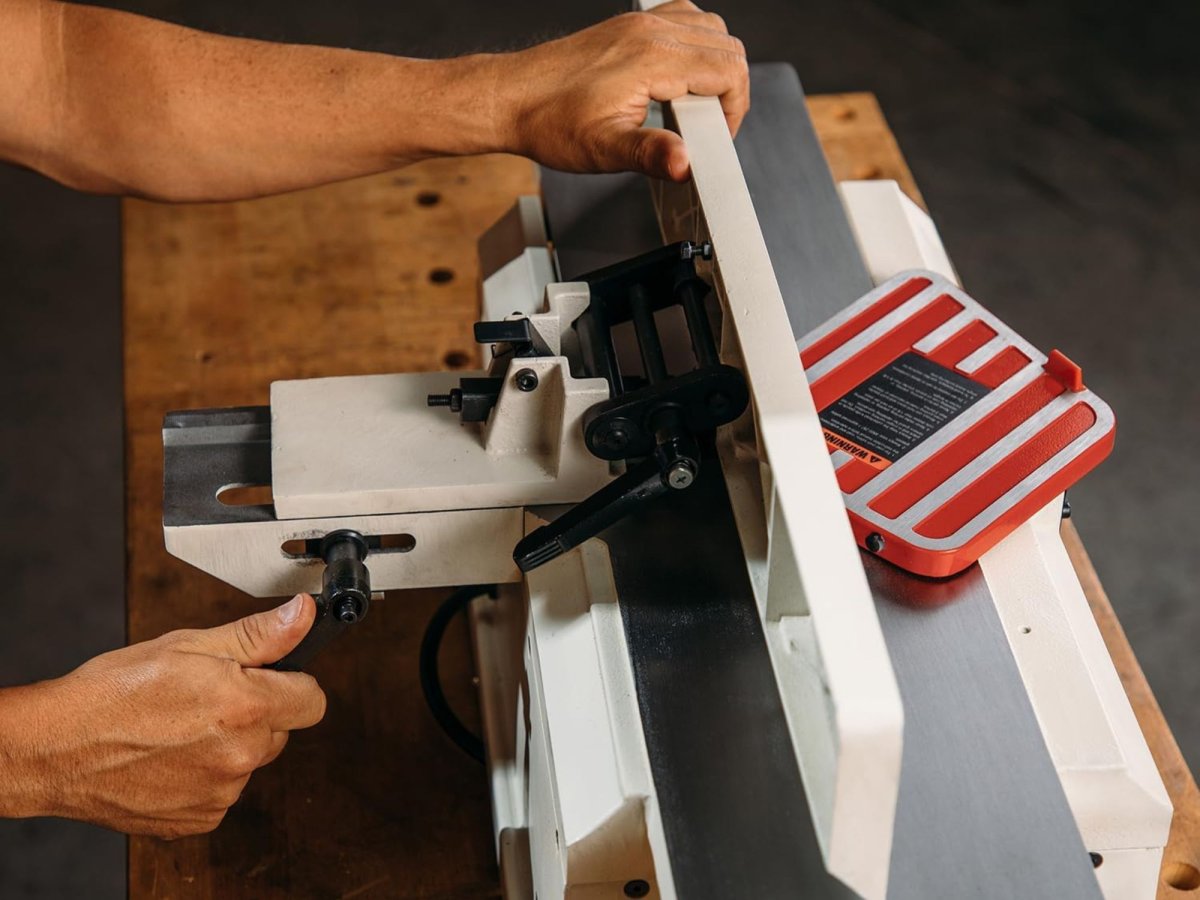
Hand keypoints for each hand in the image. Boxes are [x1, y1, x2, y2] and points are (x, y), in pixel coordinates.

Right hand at [0, 594, 325, 837]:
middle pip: (279, 730)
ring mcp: (220, 794)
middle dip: (255, 713)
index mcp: (246, 707)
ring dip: (229, 746)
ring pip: (249, 762)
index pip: (312, 700)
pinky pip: (222, 792)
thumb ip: (258, 635)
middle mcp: (240, 756)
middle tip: (207, 699)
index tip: (270, 678)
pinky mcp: (198, 820)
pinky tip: (171, 758)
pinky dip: (204, 777)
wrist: (57, 747)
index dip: (292, 683)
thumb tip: (302, 616)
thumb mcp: (189, 645)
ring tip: (179, 728)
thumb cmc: (114, 692)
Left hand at [497, 0, 748, 180]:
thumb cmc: (550, 122)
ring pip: (710, 28)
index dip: (734, 109)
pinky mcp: (629, 25)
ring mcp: (640, 23)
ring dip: (716, 66)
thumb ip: (651, 154)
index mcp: (652, 58)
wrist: (511, 99)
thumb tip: (684, 164)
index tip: (716, 136)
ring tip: (694, 104)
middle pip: (727, 46)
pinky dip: (695, 46)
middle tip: (709, 125)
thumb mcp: (604, 150)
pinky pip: (683, 19)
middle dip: (731, 90)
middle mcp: (650, 32)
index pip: (728, 70)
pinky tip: (676, 77)